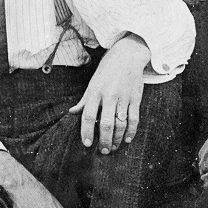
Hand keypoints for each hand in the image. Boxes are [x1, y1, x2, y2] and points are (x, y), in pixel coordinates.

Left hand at [69, 37, 147, 152]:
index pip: (89, 116)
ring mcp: (124, 98)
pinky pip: (134, 119)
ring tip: (113, 147)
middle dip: (104, 140)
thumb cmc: (106, 71)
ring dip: (117, 139)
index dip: (87, 131)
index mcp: (95, 92)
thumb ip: (84, 100)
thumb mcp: (92, 83)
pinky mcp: (136, 99)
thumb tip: (72, 113)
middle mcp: (109, 96)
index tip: (87, 144)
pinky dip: (131, 132)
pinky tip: (127, 140)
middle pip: (106, 124)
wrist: (127, 56)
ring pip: (121, 124)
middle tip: (103, 151)